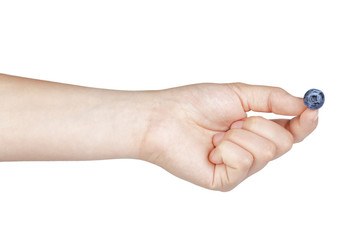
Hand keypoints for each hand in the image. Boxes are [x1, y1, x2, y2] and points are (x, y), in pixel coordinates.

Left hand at [141, 83, 318, 190]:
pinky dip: (227, 149)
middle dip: (260, 125)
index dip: (304, 122)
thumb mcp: (240, 94)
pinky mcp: (226, 180)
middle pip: (284, 143)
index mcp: (255, 129)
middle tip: (234, 121)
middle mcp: (250, 150)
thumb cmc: (196, 103)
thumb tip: (305, 103)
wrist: (165, 119)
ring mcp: (239, 167)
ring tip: (218, 135)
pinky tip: (211, 149)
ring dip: (240, 136)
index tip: (313, 110)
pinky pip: (244, 162)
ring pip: (267, 152)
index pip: (290, 131)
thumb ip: (274, 99)